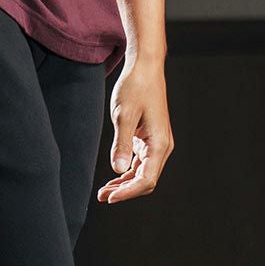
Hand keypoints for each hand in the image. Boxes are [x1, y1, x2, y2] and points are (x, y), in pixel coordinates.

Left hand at [97, 60, 173, 202]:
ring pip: (142, 173)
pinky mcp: (149, 138)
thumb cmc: (135, 87)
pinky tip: (113, 177)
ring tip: (104, 191)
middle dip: (125, 191)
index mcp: (159, 143)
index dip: (128, 192)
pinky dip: (127, 171)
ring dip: (125, 183)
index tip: (110, 198)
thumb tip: (118, 170)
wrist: (145, 67)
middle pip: (146, 180)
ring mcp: (156, 143)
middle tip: (102, 196)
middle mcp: (162, 146)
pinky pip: (140, 162)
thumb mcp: (123, 116)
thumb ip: (122, 144)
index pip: (147, 179)